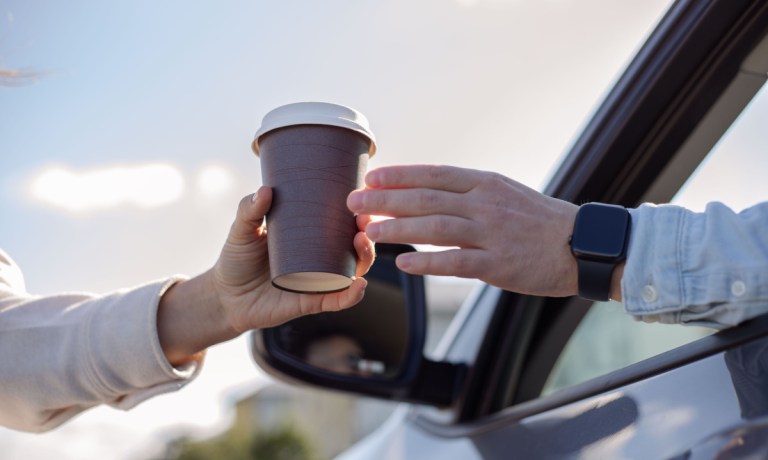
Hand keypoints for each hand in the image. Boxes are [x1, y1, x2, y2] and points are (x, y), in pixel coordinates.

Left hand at [158, 186, 373, 364]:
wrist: (224, 297)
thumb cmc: (236, 259)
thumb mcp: (242, 230)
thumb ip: (250, 209)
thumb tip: (266, 190)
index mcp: (309, 237)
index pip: (340, 223)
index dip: (356, 213)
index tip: (361, 200)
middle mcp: (319, 258)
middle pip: (354, 246)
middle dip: (366, 233)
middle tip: (363, 221)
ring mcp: (317, 280)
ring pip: (352, 271)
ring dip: (364, 258)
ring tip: (360, 244)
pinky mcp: (311, 302)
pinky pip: (337, 300)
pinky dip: (351, 295)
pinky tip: (359, 285)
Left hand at [347, 165, 578, 296]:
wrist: (582, 245)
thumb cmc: (539, 220)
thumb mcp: (505, 193)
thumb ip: (469, 192)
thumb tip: (428, 191)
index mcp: (485, 183)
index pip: (434, 174)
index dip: (399, 175)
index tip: (371, 177)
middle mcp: (485, 203)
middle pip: (426, 198)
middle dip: (385, 200)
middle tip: (353, 202)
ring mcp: (491, 233)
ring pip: (435, 228)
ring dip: (398, 230)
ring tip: (369, 232)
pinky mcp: (499, 264)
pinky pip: (456, 263)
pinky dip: (428, 264)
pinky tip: (403, 265)